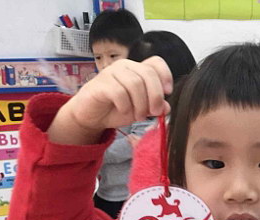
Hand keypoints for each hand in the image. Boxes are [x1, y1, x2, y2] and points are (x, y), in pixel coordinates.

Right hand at [48, 57, 172, 144]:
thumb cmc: (117, 108)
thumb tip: (167, 107)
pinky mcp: (100, 84)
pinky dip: (125, 105)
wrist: (92, 116)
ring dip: (140, 104)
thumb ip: (154, 107)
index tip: (168, 93)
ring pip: (135, 83)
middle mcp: (125, 66)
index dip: (165, 75)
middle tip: (154, 112)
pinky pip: (119, 92)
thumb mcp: (141, 110)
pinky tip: (123, 111)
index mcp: (137, 69)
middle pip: (148, 74)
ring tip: (138, 116)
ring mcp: (111, 73)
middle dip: (155, 95)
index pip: (156, 63)